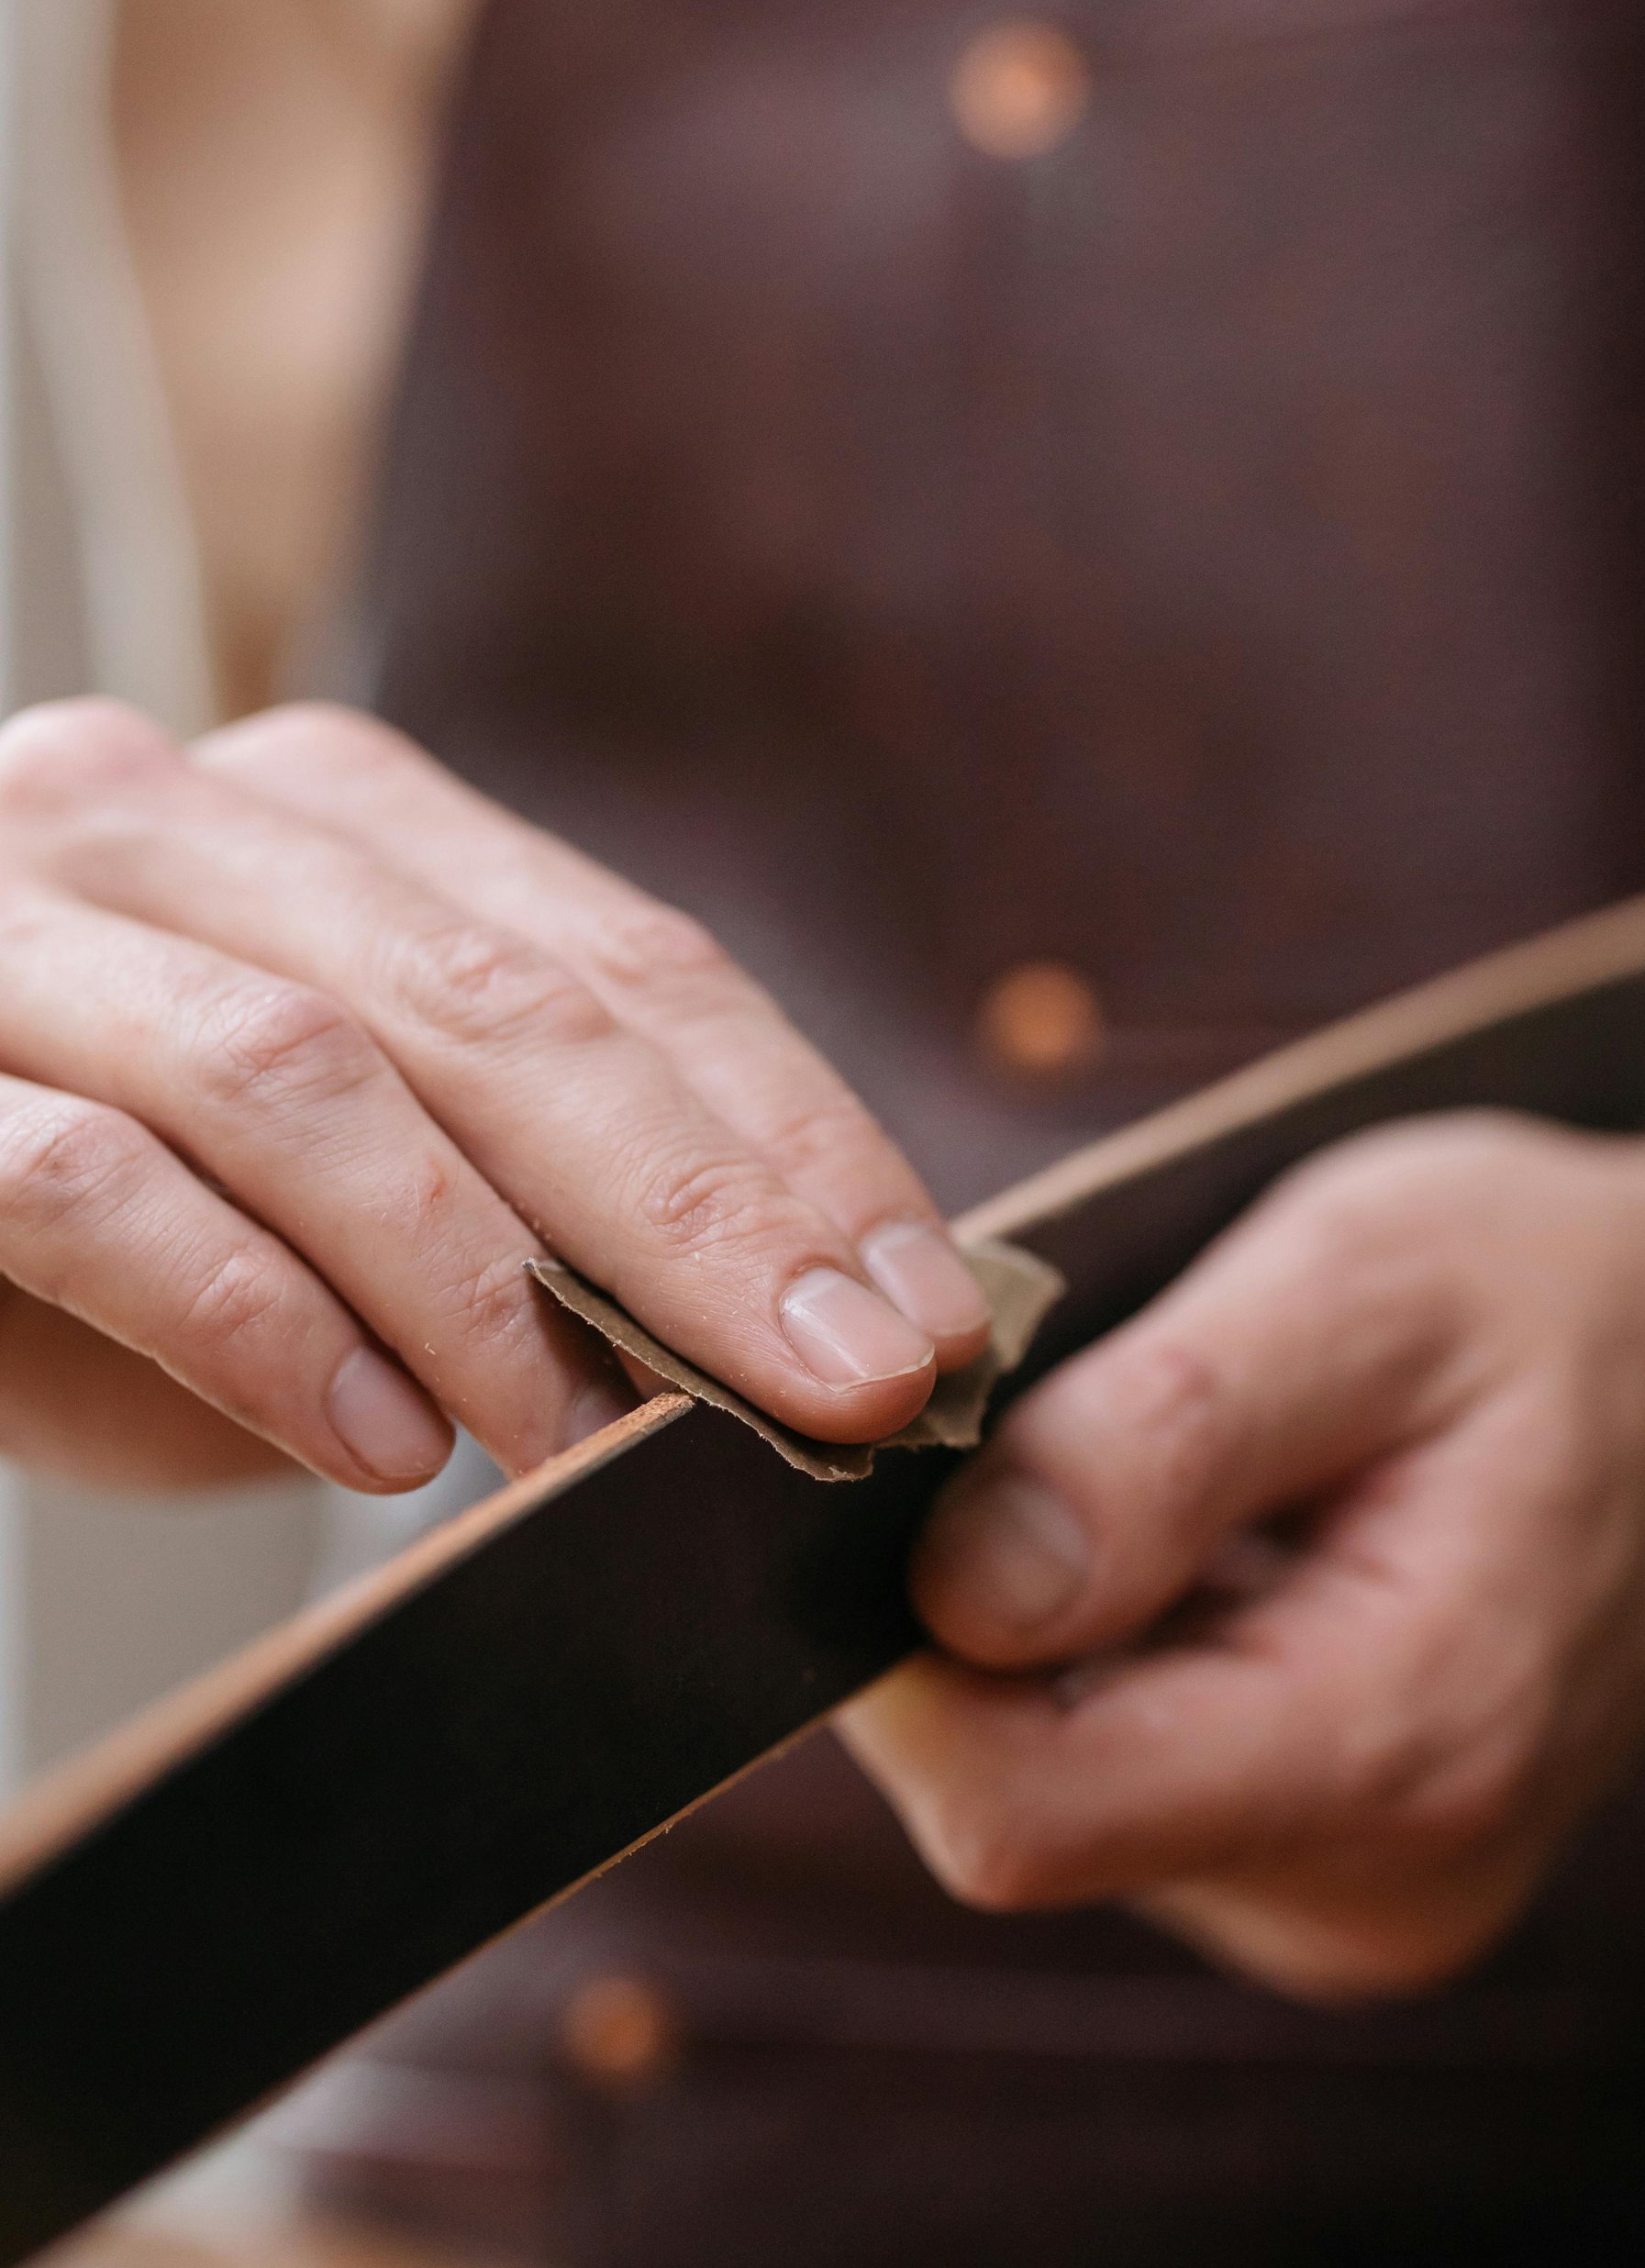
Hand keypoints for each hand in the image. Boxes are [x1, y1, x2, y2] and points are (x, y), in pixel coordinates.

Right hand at [0, 699, 989, 1490]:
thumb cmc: (122, 1215)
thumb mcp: (365, 1184)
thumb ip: (548, 1206)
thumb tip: (830, 1336)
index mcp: (333, 815)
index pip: (624, 964)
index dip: (797, 1147)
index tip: (930, 1324)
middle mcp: (164, 820)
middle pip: (491, 1006)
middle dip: (696, 1216)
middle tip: (842, 1392)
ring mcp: (3, 927)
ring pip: (297, 1075)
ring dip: (481, 1285)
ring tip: (592, 1451)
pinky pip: (87, 1184)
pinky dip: (259, 1321)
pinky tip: (376, 1448)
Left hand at [839, 1114, 1644, 2001]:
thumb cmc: (1562, 1293)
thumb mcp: (1360, 1283)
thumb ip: (1155, 1445)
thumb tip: (950, 1598)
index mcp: (1403, 1749)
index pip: (1018, 1815)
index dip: (902, 1661)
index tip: (903, 1482)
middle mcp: (1378, 1890)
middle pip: (1024, 1803)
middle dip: (985, 1618)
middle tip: (1074, 1424)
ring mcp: (1356, 1907)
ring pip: (1060, 1794)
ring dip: (1057, 1633)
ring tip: (1197, 1477)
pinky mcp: (1333, 1883)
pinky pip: (1130, 1785)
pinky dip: (1122, 1659)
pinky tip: (1228, 1547)